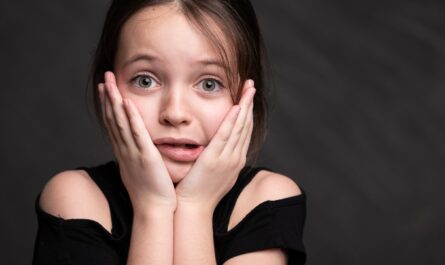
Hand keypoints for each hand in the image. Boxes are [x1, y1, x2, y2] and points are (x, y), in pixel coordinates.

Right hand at [98, 71, 175, 211]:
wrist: (153, 209)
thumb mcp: (139, 168)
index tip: (104, 88)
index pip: (113, 123)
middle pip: (113, 118)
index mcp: (124, 152)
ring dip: (114, 100)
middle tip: (105, 76)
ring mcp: (133, 152)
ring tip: (110, 81)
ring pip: (120, 122)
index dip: (107, 104)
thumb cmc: (149, 190)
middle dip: (108, 96)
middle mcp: (124, 149)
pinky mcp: (145, 156)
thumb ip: (137, 154)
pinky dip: (130, 117)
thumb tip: (138, 146)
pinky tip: (126, 102)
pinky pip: (137, 133)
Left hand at [175, 79, 255, 210]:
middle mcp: (236, 157)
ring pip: (240, 126)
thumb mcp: (213, 172)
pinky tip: (237, 106)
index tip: (247, 96)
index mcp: (235, 159)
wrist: (193, 208)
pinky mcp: (215, 159)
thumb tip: (216, 147)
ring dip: (245, 105)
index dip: (247, 111)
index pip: (244, 130)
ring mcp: (227, 158)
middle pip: (246, 125)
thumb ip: (217, 157)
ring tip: (248, 87)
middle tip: (251, 84)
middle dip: (249, 103)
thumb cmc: (198, 190)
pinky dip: (233, 120)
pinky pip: (226, 135)